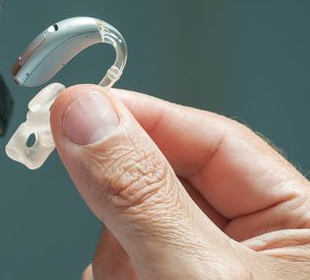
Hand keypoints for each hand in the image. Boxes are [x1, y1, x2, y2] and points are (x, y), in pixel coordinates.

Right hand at [49, 85, 309, 278]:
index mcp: (296, 222)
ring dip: (113, 254)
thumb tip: (85, 114)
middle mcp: (251, 244)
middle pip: (161, 181)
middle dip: (121, 202)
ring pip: (131, 224)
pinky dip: (108, 274)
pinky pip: (120, 261)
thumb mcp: (197, 273)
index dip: (143, 116)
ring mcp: (202, 270)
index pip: (212, 139)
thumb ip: (141, 194)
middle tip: (93, 199)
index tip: (81, 105)